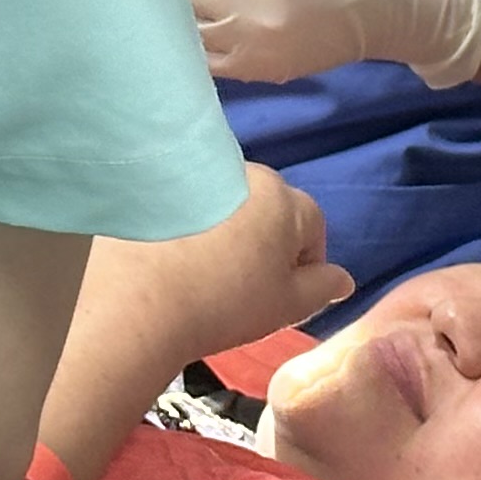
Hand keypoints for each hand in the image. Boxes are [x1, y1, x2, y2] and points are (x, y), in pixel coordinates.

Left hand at [77, 163, 354, 376]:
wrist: (137, 300)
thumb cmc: (224, 302)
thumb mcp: (287, 305)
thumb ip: (323, 288)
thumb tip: (343, 279)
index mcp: (285, 198)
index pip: (312, 228)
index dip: (303, 266)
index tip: (279, 295)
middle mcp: (245, 173)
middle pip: (268, 210)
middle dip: (263, 243)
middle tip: (240, 288)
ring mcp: (198, 175)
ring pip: (226, 205)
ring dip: (224, 231)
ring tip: (202, 274)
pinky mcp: (157, 186)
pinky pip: (187, 206)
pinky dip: (187, 227)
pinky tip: (172, 260)